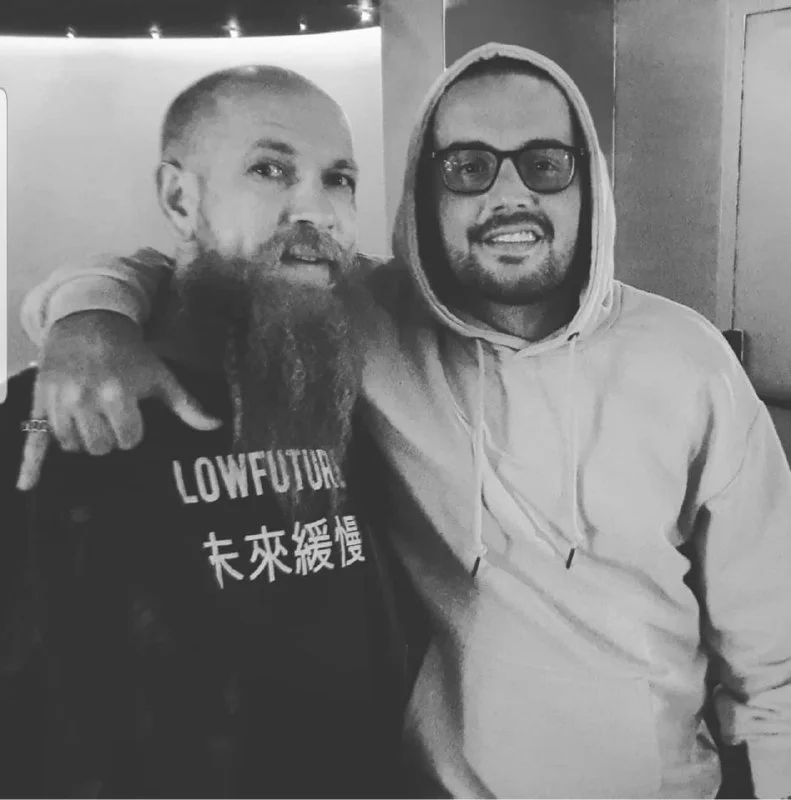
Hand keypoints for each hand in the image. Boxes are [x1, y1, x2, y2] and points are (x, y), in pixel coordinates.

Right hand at [16, 310, 221, 490]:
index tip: (132, 414)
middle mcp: (84, 400)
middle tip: (111, 416)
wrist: (88, 322)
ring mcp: (59, 403)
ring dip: (84, 438)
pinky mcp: (40, 403)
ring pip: (73, 445)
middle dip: (109, 436)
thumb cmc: (130, 353)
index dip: (133, 431)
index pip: (128, 440)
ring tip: (92, 416)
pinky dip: (32, 464)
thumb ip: (188, 406)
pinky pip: (33, 439)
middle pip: (100, 447)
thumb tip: (217, 426)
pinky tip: (28, 485)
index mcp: (117, 395)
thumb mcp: (161, 377)